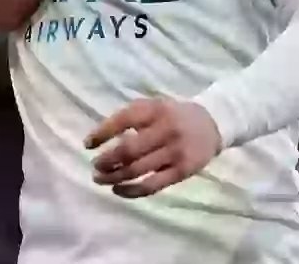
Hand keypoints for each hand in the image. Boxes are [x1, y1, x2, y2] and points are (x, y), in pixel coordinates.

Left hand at [85, 96, 222, 197]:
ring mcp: (175, 153)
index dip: (101, 133)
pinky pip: (153, 185)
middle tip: (94, 165)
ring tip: (99, 178)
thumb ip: (128, 117)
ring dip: (114, 177)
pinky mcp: (182, 172)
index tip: (87, 144)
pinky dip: (131, 190)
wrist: (211, 124)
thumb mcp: (151, 106)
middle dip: (107, 160)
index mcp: (154, 110)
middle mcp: (165, 130)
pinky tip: (117, 190)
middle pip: (128, 150)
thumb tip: (97, 138)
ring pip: (138, 170)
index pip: (122, 121)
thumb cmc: (171, 115)